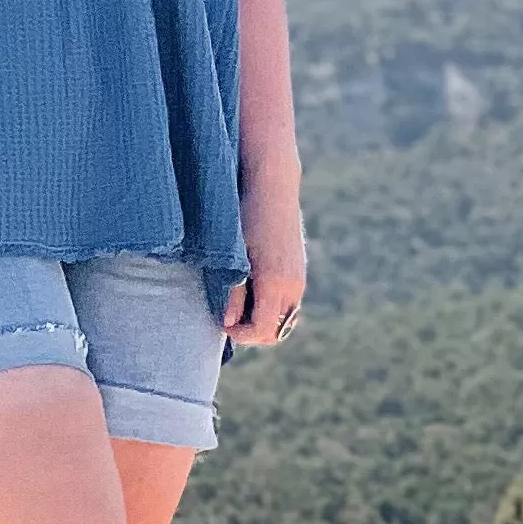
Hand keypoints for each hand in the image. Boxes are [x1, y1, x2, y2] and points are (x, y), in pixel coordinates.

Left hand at [226, 193, 308, 350]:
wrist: (273, 187)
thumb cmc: (245, 216)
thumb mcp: (233, 255)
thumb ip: (232, 292)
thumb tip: (228, 324)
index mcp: (275, 283)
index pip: (263, 330)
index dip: (242, 335)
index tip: (223, 325)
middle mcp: (293, 286)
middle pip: (275, 332)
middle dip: (250, 332)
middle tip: (228, 318)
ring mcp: (299, 280)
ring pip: (283, 321)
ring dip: (262, 322)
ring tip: (238, 304)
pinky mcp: (299, 273)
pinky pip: (288, 306)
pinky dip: (271, 309)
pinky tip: (251, 292)